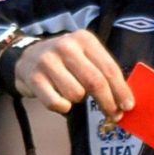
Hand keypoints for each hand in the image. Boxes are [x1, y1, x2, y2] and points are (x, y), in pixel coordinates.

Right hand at [13, 31, 133, 116]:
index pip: (108, 68)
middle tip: (113, 115)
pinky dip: (62, 107)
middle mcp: (66, 46)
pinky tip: (59, 98)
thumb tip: (124, 100)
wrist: (25, 57)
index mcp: (83, 39)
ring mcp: (48, 61)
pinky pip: (57, 103)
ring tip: (72, 92)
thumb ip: (102, 71)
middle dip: (108, 102)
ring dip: (78, 100)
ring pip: (76, 94)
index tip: (128, 106)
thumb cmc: (63, 61)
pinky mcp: (34, 78)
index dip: (120, 90)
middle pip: (95, 82)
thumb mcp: (84, 55)